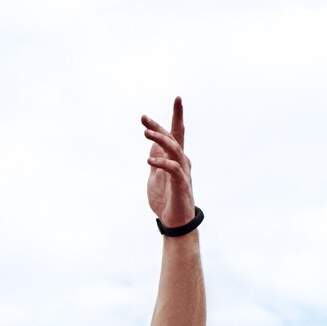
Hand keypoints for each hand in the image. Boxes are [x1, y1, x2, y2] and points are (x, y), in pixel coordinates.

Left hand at [142, 98, 194, 230]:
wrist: (174, 223)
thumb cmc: (166, 200)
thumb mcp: (156, 177)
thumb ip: (156, 161)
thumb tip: (152, 146)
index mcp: (176, 158)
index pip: (176, 134)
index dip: (172, 118)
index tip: (167, 103)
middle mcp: (182, 161)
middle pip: (173, 138)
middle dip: (159, 125)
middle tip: (143, 117)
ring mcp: (183, 173)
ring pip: (174, 149)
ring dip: (160, 140)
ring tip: (145, 133)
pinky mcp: (181, 185)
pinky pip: (173, 169)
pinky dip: (162, 163)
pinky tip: (149, 160)